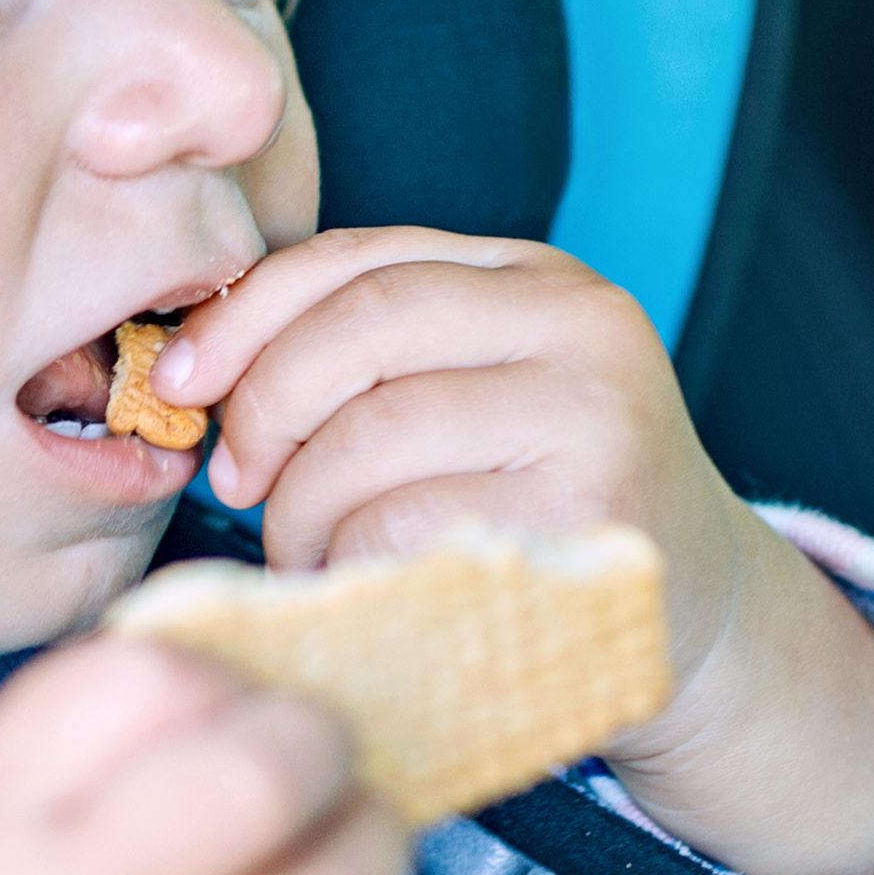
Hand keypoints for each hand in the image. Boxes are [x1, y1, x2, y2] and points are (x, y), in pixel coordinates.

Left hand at [150, 230, 873, 874]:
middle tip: (239, 484)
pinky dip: (345, 563)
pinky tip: (358, 585)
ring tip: (306, 549)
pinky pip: (403, 529)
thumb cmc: (540, 507)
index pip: (356, 258)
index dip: (246, 318)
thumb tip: (196, 372)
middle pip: (356, 332)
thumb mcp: (475, 396)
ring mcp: (594, 419)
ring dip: (299, 507)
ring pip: (368, 437)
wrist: (689, 616)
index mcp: (537, 276)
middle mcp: (580, 325)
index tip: (184, 384)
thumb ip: (368, 359)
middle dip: (263, 411)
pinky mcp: (587, 520)